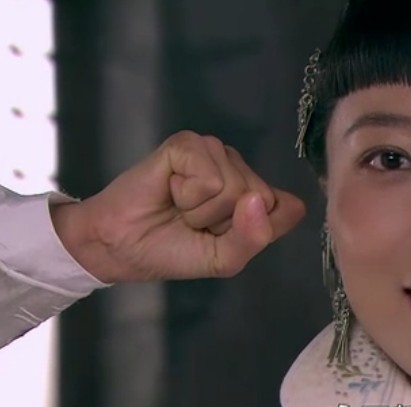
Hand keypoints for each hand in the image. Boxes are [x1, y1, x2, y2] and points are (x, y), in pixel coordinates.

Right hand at [51, 131, 305, 282]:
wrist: (122, 245)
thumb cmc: (173, 251)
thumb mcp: (225, 258)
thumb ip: (253, 237)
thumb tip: (256, 200)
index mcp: (256, 195)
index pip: (288, 208)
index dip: (256, 232)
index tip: (223, 238)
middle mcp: (241, 169)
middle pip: (260, 198)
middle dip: (223, 222)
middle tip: (193, 223)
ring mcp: (215, 153)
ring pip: (235, 187)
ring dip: (202, 211)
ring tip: (179, 209)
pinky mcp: (188, 143)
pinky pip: (208, 175)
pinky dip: (186, 194)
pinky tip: (169, 191)